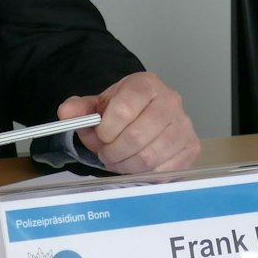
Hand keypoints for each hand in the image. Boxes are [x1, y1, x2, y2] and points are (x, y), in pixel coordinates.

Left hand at [57, 71, 199, 174]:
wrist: (147, 115)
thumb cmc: (123, 112)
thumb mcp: (99, 106)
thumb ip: (80, 109)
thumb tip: (66, 113)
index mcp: (146, 84)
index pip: (122, 111)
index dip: (105, 130)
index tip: (100, 135)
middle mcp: (170, 100)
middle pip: (136, 136)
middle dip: (114, 152)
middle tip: (106, 154)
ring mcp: (184, 125)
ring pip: (149, 156)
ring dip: (127, 165)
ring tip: (119, 160)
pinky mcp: (191, 147)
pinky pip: (164, 170)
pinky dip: (145, 173)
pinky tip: (136, 166)